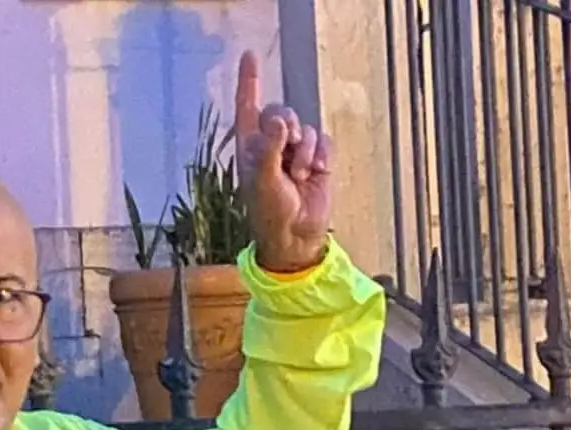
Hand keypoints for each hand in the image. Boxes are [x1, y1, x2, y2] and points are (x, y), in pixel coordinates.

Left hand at [233, 51, 332, 272]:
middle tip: (288, 151)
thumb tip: (277, 120)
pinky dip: (321, 154)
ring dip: (304, 151)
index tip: (250, 55)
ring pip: (305, 128)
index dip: (249, 81)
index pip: (247, 106)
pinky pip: (323, 139)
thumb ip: (268, 147)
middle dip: (288, 128)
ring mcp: (295, 151)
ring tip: (300, 176)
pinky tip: (317, 172)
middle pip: (282, 112)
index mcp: (250, 146)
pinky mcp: (317, 159)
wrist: (296, 235)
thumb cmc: (270, 211)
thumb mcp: (263, 179)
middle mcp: (271, 144)